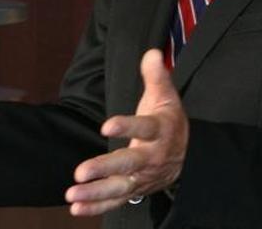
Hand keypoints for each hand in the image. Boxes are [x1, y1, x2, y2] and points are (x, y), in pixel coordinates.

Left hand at [66, 49, 187, 215]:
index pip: (144, 128)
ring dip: (95, 193)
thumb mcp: (167, 96)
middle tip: (80, 172)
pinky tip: (76, 208)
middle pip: (129, 164)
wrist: (189, 156)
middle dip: (104, 168)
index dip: (127, 127)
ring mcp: (143, 177)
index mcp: (160, 131)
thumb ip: (156, 76)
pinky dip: (97, 207)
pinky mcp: (136, 190)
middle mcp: (152, 157)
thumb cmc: (170, 121)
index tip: (106, 125)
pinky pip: (116, 201)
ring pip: (120, 187)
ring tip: (72, 194)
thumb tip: (151, 52)